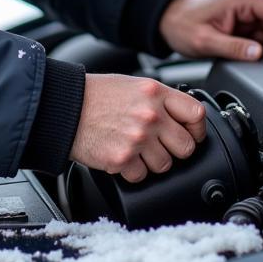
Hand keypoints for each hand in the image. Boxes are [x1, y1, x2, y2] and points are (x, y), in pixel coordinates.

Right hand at [69, 73, 206, 182]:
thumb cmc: (96, 95)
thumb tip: (182, 119)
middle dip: (175, 149)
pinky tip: (122, 155)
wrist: (65, 107)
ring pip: (165, 165)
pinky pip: (142, 176)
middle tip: (159, 145)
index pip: (196, 114)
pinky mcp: (122, 159)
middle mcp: (150, 115)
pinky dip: (132, 171)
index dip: (197, 129)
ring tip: (136, 149)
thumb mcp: (134, 85)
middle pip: (186, 146)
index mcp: (155, 93)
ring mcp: (137, 138)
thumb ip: (159, 100)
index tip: (191, 134)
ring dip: (152, 162)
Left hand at [159, 0, 262, 60]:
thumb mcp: (205, 40)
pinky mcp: (239, 25)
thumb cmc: (180, 24)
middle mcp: (245, 5)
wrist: (166, 21)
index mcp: (240, 1)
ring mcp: (243, 15)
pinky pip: (260, 37)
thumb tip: (258, 54)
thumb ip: (233, 47)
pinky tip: (257, 63)